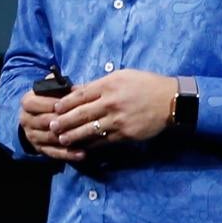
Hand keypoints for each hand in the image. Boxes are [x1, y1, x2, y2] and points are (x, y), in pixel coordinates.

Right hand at [19, 90, 86, 163]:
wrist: (36, 116)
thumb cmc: (49, 98)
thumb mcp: (50, 89)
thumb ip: (59, 86)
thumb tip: (75, 89)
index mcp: (27, 102)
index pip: (36, 103)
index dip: (53, 103)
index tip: (69, 103)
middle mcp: (26, 120)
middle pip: (44, 121)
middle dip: (61, 121)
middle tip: (79, 121)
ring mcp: (32, 136)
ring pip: (50, 138)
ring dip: (66, 139)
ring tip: (84, 138)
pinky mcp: (39, 149)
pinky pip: (54, 153)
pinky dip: (68, 154)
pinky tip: (82, 154)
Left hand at [48, 69, 179, 150]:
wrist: (169, 100)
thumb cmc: (145, 84)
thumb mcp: (123, 76)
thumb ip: (101, 85)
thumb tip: (79, 90)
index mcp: (110, 84)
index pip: (82, 94)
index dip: (66, 103)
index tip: (55, 108)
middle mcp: (112, 102)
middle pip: (82, 113)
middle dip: (64, 121)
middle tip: (52, 127)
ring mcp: (118, 119)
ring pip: (90, 129)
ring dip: (74, 135)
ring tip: (62, 139)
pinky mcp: (125, 134)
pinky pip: (104, 140)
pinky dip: (91, 144)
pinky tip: (83, 146)